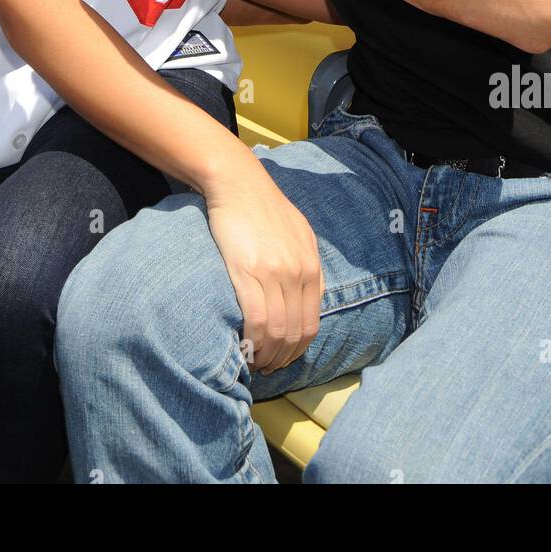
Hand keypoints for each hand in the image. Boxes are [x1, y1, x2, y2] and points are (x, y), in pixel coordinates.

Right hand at [204, 155, 323, 374]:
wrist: (238, 183)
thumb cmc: (265, 207)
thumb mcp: (299, 233)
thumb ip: (307, 264)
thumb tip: (310, 296)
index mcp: (311, 266)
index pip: (312, 323)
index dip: (297, 349)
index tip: (283, 359)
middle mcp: (298, 272)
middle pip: (295, 332)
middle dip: (281, 359)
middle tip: (266, 368)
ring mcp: (275, 273)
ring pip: (277, 331)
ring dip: (266, 355)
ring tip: (253, 362)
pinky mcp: (248, 271)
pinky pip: (256, 320)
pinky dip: (252, 341)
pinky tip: (244, 347)